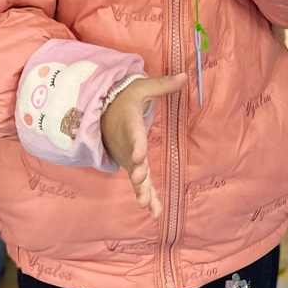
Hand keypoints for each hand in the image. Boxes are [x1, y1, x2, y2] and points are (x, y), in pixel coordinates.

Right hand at [101, 73, 186, 218]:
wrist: (103, 114)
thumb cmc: (125, 100)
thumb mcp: (141, 89)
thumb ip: (162, 85)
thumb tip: (184, 76)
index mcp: (129, 125)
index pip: (133, 136)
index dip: (136, 145)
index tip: (140, 156)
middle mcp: (127, 146)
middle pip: (132, 162)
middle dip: (137, 173)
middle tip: (140, 180)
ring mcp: (128, 159)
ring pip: (136, 178)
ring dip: (142, 191)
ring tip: (147, 206)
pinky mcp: (132, 167)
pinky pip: (140, 184)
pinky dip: (146, 196)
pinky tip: (154, 212)